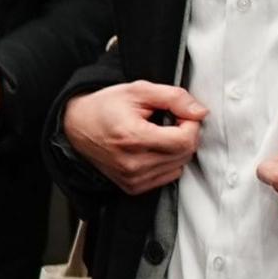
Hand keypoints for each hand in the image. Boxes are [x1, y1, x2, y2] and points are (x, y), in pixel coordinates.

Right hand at [62, 80, 204, 193]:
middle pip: (184, 154)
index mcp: (133, 138)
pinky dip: (167, 162)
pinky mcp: (133, 187)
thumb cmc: (105, 107)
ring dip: (176, 149)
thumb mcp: (139, 90)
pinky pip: (168, 177)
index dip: (191, 124)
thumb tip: (200, 112)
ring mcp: (133, 179)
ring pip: (179, 166)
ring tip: (158, 134)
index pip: (185, 140)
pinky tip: (153, 149)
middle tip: (170, 121)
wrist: (77, 127)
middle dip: (185, 135)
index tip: (181, 114)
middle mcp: (133, 163)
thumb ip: (173, 98)